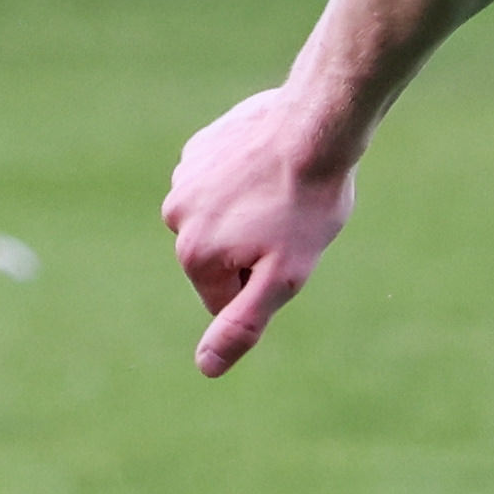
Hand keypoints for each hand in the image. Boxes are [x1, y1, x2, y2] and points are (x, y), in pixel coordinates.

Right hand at [161, 82, 359, 376]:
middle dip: (251, 248)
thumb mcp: (283, 279)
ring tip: (279, 192)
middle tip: (287, 221)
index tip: (288, 251)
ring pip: (219, 218)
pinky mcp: (200, 147)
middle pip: (217, 257)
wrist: (317, 126)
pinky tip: (271, 166)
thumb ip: (242, 324)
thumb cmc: (307, 205)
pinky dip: (242, 180)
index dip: (262, 282)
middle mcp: (176, 217)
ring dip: (246, 213)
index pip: (224, 298)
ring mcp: (184, 177)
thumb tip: (206, 367)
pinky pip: (220, 180)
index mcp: (194, 256)